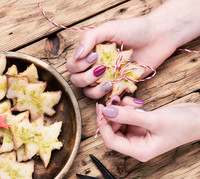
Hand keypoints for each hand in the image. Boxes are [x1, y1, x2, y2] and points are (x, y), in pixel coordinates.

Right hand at [66, 0, 199, 98]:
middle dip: (85, 78)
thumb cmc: (134, 29)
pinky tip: (115, 88)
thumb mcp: (109, 28)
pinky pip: (107, 98)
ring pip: (89, 92)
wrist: (158, 36)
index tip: (94, 56)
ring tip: (109, 82)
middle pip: (77, 81)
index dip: (78, 65)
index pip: (72, 66)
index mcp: (90, 54)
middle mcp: (95, 67)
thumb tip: (77, 55)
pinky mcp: (119, 87)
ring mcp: (106, 78)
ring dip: (95, 90)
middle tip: (102, 68)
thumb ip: (90, 38)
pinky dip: (108, 96)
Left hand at [97, 97, 199, 161]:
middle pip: (113, 131)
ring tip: (125, 100)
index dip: (103, 125)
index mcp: (138, 150)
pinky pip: (128, 115)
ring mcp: (139, 133)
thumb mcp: (154, 120)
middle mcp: (137, 144)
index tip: (101, 109)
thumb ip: (128, 116)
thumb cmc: (183, 124)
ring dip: (120, 109)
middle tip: (112, 100)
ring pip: (119, 121)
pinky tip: (136, 103)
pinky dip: (128, 107)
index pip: (112, 141)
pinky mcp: (142, 124)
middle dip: (111, 115)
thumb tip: (107, 111)